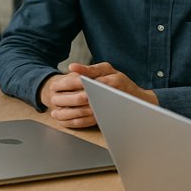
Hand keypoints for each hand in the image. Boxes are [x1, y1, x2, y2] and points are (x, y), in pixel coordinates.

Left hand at [42, 62, 156, 128]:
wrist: (138, 100)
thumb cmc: (120, 82)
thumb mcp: (107, 70)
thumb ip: (90, 68)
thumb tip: (72, 67)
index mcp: (107, 81)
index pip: (82, 82)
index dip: (65, 84)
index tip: (54, 86)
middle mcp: (106, 96)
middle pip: (80, 98)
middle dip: (63, 99)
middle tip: (52, 99)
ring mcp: (105, 109)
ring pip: (82, 112)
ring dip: (66, 113)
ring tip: (55, 113)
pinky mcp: (104, 119)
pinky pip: (87, 123)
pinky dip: (74, 123)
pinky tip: (64, 121)